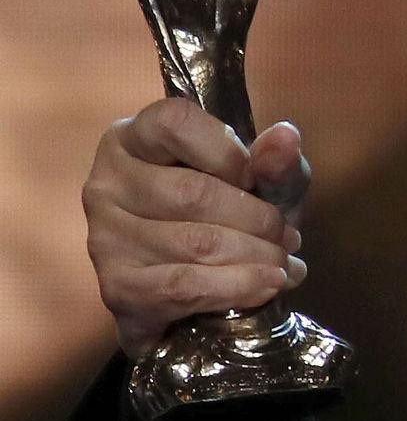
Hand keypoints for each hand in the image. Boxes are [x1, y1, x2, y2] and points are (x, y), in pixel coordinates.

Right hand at [82, 97, 309, 361]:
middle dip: (258, 219)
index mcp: (135, 138)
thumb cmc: (231, 216)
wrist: (197, 298)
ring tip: (284, 265)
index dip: (227, 151)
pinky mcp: (116, 286)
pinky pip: (184, 286)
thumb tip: (286, 136)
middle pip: (193, 193)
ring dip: (256, 257)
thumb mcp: (261, 182)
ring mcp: (105, 236)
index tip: (255, 180)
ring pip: (195, 243)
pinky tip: (266, 286)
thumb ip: (274, 160)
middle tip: (288, 238)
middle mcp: (108, 182)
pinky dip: (238, 287)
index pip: (175, 122)